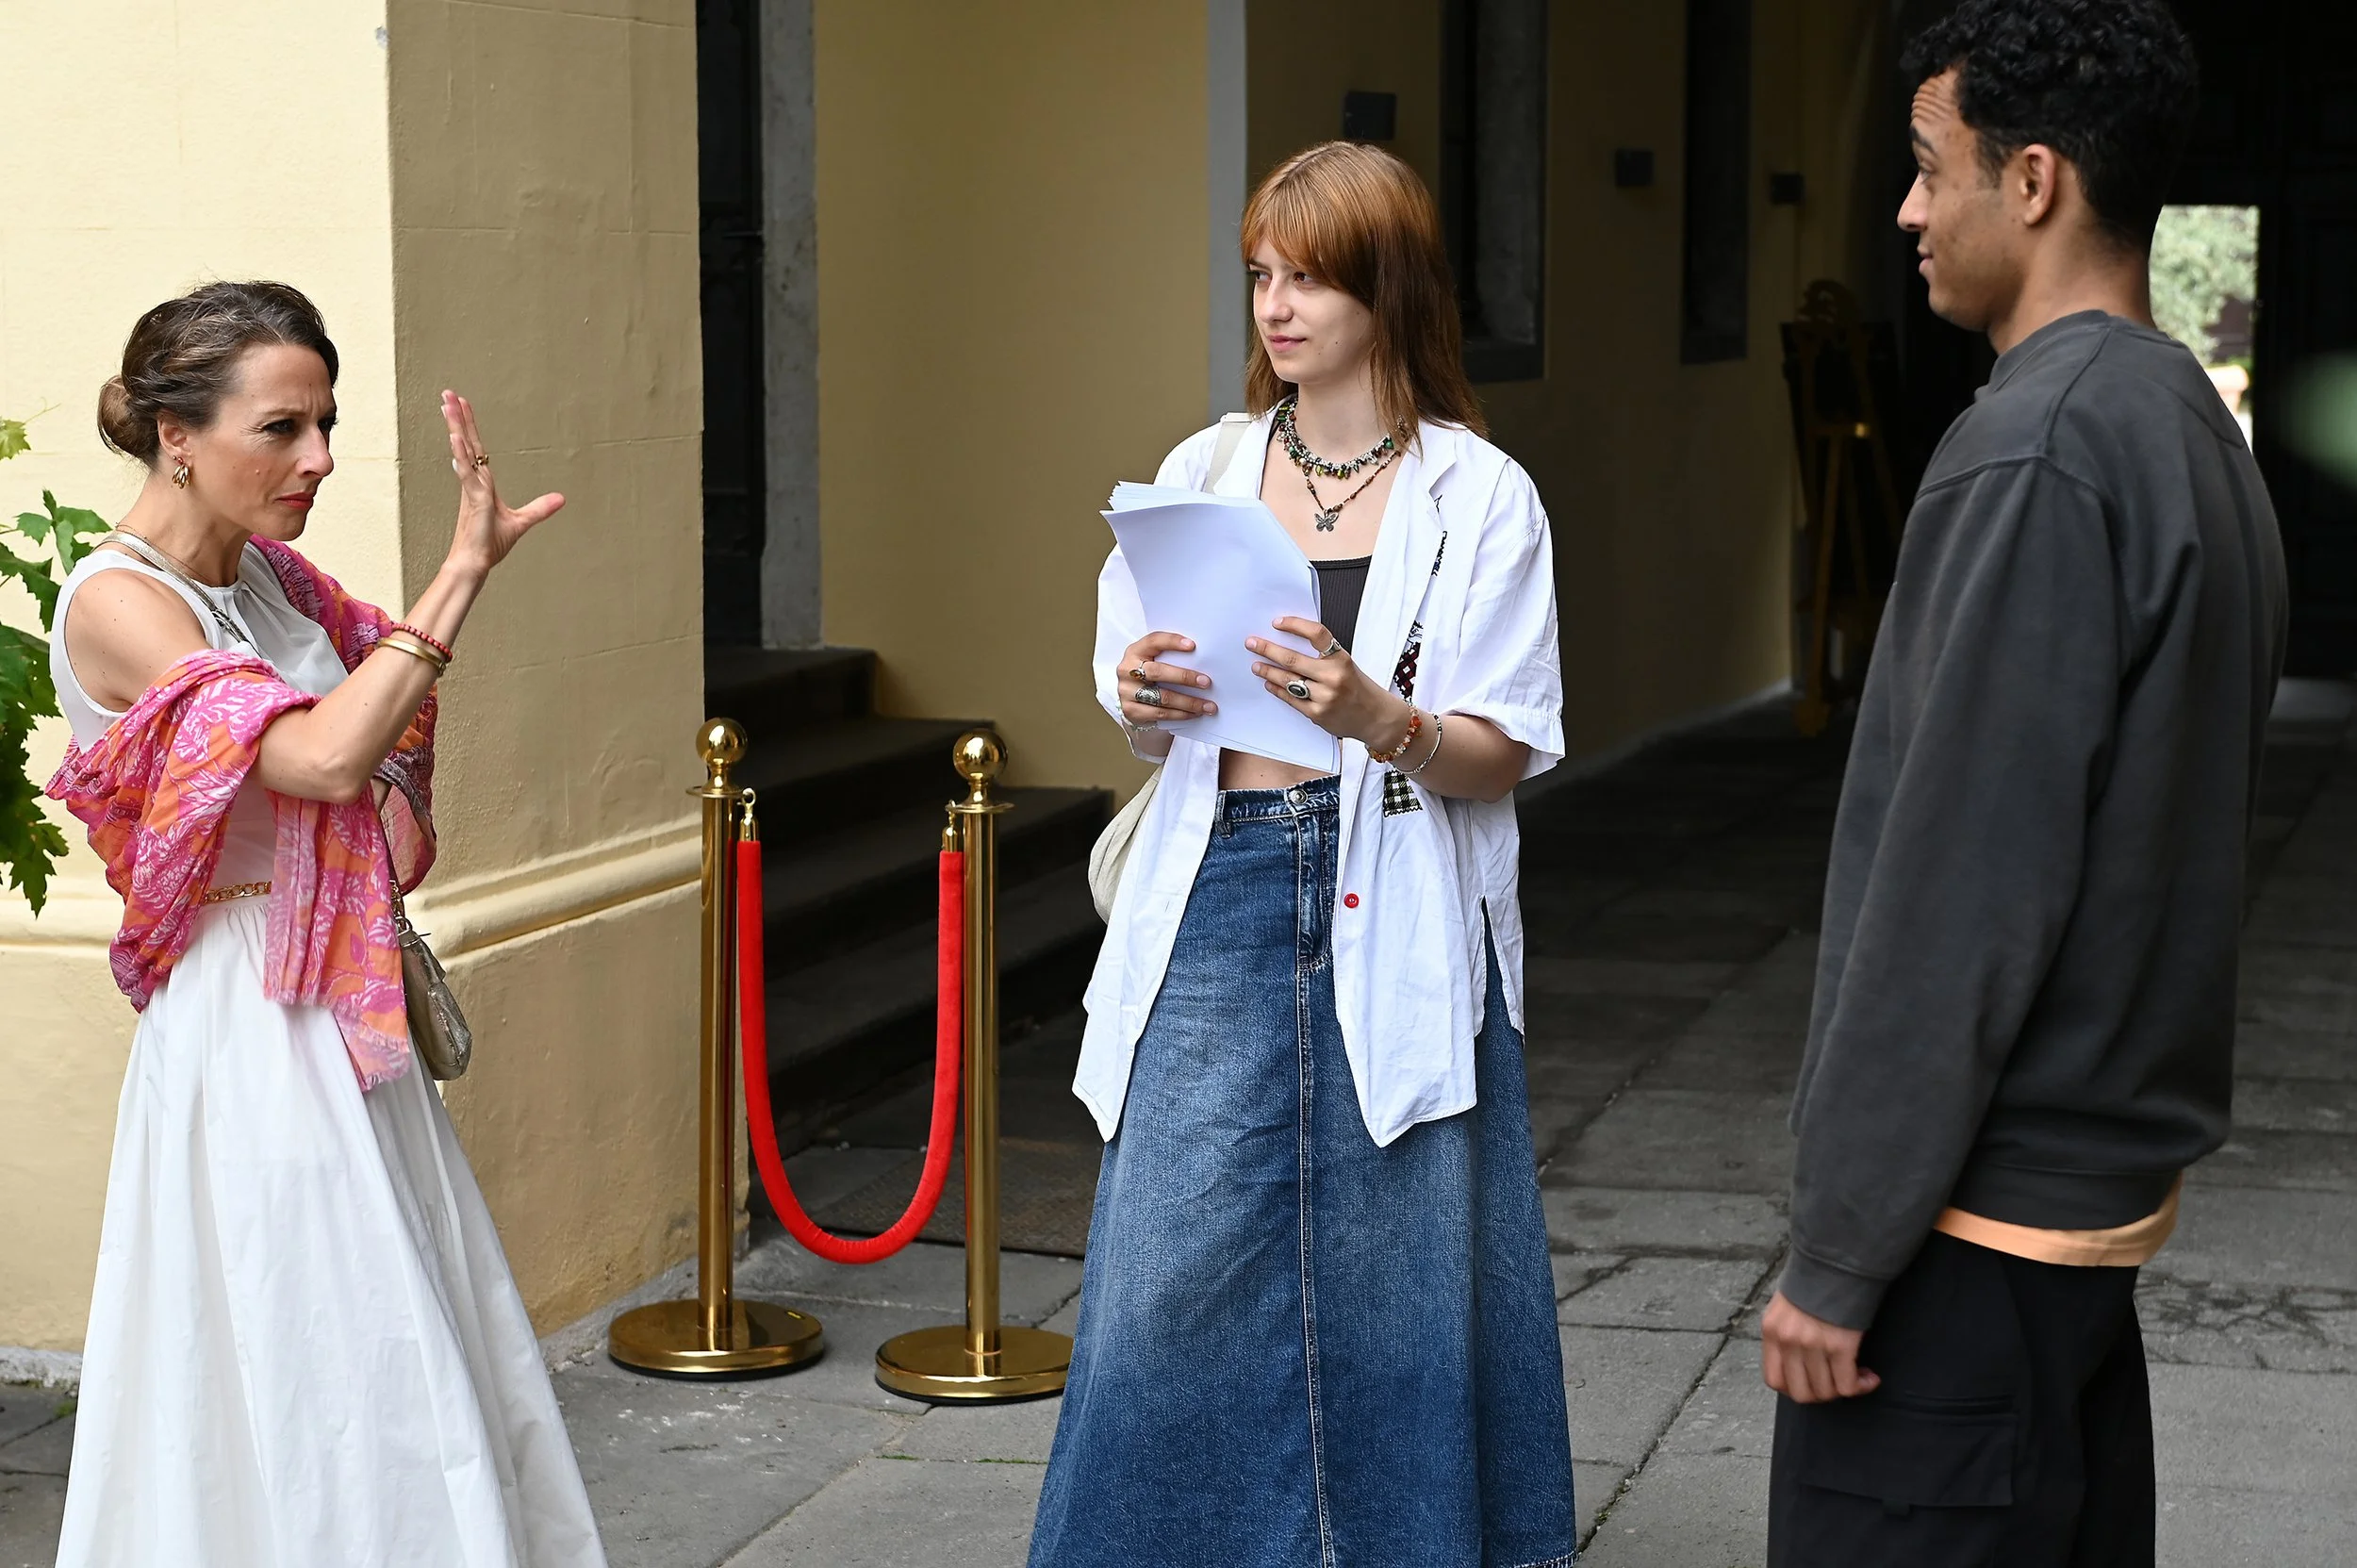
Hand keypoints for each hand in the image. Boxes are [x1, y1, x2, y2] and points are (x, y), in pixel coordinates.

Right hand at [441, 390, 564, 573]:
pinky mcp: (474, 500)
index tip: (461, 404)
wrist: (476, 563)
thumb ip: (539, 509)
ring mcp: (472, 488)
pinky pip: (466, 474)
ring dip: (456, 427)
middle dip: (457, 417)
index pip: (475, 448)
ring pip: (463, 451)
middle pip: (466, 442)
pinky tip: (456, 439)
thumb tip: (562, 498)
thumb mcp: (521, 522)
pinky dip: (462, 456)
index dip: (469, 426)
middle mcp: (474, 481)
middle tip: (447, 392)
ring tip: (446, 403)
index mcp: (482, 483)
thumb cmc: (490, 544)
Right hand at [1117, 631, 1216, 725]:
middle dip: (1185, 677)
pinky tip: (1195, 714)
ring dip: (1189, 702)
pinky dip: (1181, 714)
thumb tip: (1203, 661)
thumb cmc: (1152, 677)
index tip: (1192, 646)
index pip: (1153, 641)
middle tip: (1206, 682)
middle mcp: (1127, 669)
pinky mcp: (1131, 711)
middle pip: (1158, 672)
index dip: (1172, 642)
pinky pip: (1161, 713)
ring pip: (1162, 697)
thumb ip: (1172, 658)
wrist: (1134, 703)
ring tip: (1208, 705)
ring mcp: (1126, 691)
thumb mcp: (1156, 662)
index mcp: (1135, 651)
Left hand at [1248, 617, 1405, 749]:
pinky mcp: (1317, 714)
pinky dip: (1277, 689)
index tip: (1277, 622)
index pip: (1316, 634)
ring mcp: (1324, 697)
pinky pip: (1290, 699)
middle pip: (1293, 659)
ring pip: (1288, 680)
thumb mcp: (1346, 664)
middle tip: (1252, 643)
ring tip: (1256, 665)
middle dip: (1268, 649)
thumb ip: (1323, 655)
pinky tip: (1269, 683)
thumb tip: (1289, 641)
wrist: (1374, 717)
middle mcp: (1333, 677)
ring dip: (1268, 671)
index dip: (1295, 625)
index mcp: (1341, 659)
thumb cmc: (1358, 688)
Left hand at [1761, 1291, 1879, 1403]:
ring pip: (1826, 1391)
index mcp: (1772, 1331)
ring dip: (1844, 1390)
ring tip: (1857, 1377)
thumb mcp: (1786, 1306)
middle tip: (1837, 1384)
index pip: (1774, 1380)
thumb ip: (1785, 1333)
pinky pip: (1847, 1384)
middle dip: (1822, 1395)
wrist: (1837, 1260)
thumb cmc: (1814, 1280)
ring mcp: (1813, 1345)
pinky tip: (1870, 1378)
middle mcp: (1788, 1341)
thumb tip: (1795, 1361)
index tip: (1812, 1385)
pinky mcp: (1840, 1345)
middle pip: (1801, 1393)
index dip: (1794, 1390)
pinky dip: (1861, 1387)